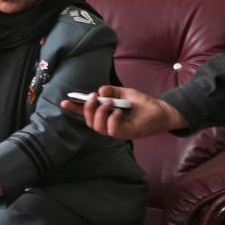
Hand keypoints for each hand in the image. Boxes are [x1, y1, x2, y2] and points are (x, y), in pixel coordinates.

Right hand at [59, 86, 187, 138]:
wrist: (160, 110)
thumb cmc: (141, 103)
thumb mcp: (124, 93)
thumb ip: (111, 91)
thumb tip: (99, 91)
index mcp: (106, 114)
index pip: (87, 113)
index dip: (75, 108)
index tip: (64, 102)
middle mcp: (108, 124)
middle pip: (89, 121)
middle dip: (88, 108)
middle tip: (94, 97)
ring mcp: (116, 130)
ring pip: (98, 127)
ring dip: (100, 112)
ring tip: (109, 102)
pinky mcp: (126, 134)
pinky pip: (112, 130)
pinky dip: (112, 119)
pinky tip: (118, 111)